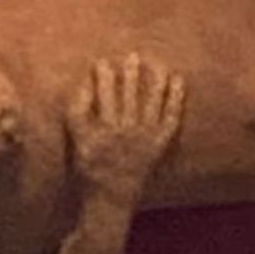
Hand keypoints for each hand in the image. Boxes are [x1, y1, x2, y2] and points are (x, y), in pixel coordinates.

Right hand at [66, 53, 185, 209]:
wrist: (111, 198)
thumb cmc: (90, 168)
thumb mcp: (76, 141)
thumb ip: (77, 111)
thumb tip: (84, 83)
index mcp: (103, 129)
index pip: (102, 95)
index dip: (103, 77)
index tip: (102, 61)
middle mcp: (125, 131)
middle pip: (127, 95)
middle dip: (129, 73)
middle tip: (131, 55)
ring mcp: (145, 137)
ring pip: (151, 101)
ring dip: (154, 80)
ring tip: (156, 62)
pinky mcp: (160, 144)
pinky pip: (171, 117)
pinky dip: (175, 98)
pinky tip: (178, 80)